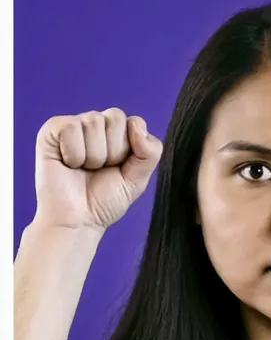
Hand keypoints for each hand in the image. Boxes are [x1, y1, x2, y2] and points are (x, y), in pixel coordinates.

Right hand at [33, 108, 162, 231]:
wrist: (78, 221)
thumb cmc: (104, 201)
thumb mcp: (138, 179)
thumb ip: (150, 152)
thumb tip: (136, 124)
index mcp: (117, 134)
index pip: (135, 122)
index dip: (130, 148)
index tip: (119, 168)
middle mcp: (96, 126)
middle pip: (115, 117)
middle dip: (113, 151)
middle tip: (99, 170)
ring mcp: (74, 126)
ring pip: (94, 121)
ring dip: (93, 155)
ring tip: (84, 169)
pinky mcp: (52, 131)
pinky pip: (71, 127)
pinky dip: (73, 153)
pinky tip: (68, 164)